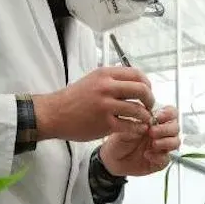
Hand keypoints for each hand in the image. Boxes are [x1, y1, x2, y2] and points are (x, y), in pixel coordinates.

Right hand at [31, 67, 154, 141]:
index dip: (147, 84)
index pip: (137, 74)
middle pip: (141, 90)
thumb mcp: (92, 81)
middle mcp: (106, 87)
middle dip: (150, 99)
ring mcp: (105, 106)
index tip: (147, 92)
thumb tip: (134, 81)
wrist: (54, 114)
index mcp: (105, 75)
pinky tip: (137, 129)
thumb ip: (112, 80)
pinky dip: (137, 128)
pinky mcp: (104, 123)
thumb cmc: (74, 99)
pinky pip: (129, 126)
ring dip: (145, 116)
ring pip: (138, 109)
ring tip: (144, 120)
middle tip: (149, 106)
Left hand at [99, 106, 180, 176]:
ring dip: (166, 142)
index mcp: (155, 121)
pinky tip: (147, 155)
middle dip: (166, 129)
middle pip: (176, 127)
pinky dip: (158, 156)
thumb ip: (137, 123)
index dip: (168, 114)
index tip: (158, 117)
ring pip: (176, 142)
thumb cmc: (119, 140)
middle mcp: (161, 133)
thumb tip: (148, 122)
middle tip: (152, 132)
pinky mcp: (159, 161)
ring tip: (153, 144)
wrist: (112, 158)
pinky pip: (166, 159)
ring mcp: (162, 147)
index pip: (171, 113)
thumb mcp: (125, 127)